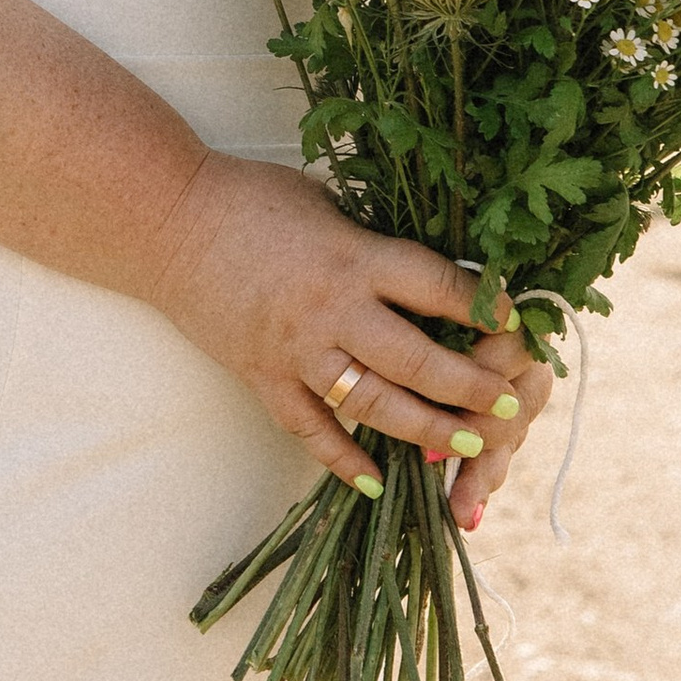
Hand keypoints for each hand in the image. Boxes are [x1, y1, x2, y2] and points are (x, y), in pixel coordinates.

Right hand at [152, 151, 554, 522]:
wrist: (164, 221)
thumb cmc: (248, 196)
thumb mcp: (324, 203)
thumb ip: (370, 242)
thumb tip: (425, 270)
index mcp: (354, 256)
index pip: (438, 288)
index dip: (485, 307)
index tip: (516, 322)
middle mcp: (332, 309)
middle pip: (418, 360)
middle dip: (471, 386)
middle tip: (506, 404)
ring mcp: (296, 349)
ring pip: (373, 404)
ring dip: (424, 429)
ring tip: (465, 445)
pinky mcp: (262, 375)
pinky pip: (309, 429)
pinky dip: (342, 459)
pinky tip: (373, 483)